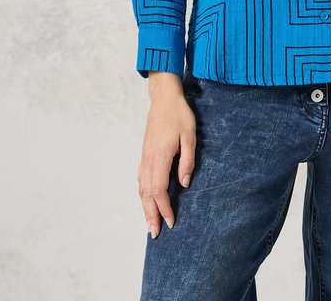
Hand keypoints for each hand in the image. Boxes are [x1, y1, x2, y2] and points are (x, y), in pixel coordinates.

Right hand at [138, 72, 196, 238]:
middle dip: (151, 215)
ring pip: (141, 188)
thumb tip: (184, 184)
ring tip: (150, 222)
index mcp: (159, 157)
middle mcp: (148, 160)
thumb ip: (187, 161)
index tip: (171, 221)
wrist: (163, 98)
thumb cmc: (179, 115)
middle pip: (147, 194)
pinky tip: (147, 199)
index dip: (164, 208)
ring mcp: (144, 156)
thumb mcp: (190, 136)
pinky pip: (141, 179)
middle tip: (155, 233)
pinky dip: (143, 193)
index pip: (159, 190)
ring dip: (145, 207)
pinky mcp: (145, 153)